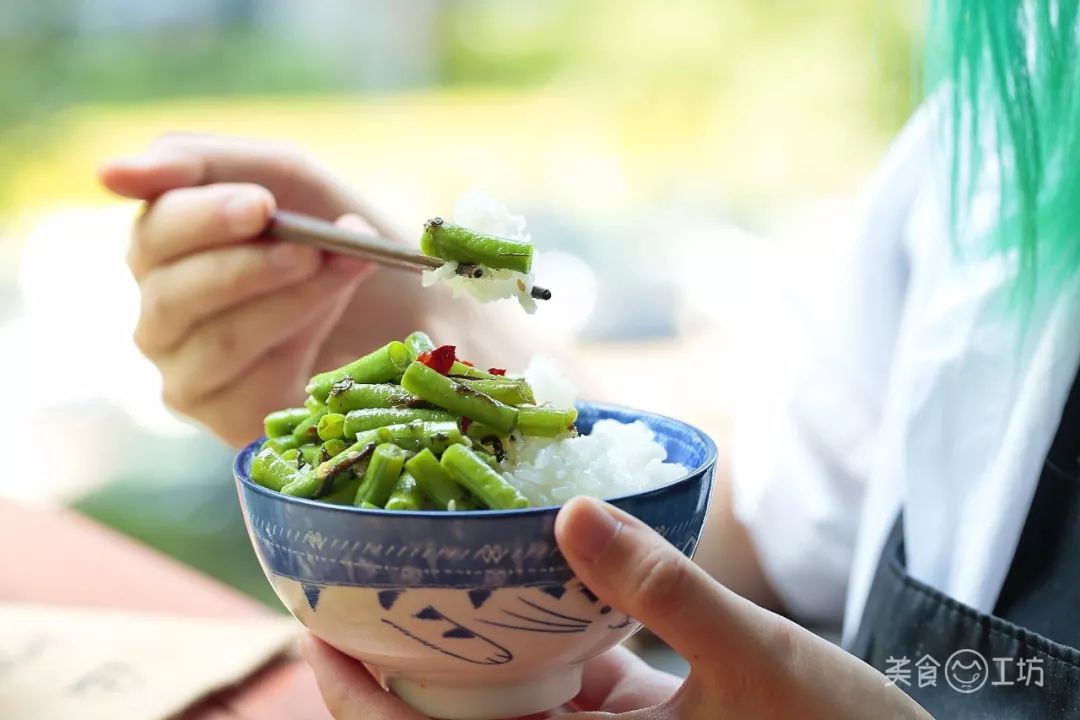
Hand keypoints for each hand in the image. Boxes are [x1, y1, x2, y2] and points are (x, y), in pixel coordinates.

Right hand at [100, 134, 416, 445]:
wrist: (413, 304)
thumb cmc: (335, 236)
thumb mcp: (287, 179)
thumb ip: (200, 162)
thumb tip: (106, 174)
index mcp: (164, 253)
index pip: (154, 235)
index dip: (202, 218)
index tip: (262, 205)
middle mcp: (164, 319)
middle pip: (171, 295)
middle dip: (250, 266)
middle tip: (310, 248)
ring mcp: (189, 376)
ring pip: (216, 341)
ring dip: (288, 302)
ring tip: (344, 271)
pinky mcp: (231, 421)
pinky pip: (250, 387)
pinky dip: (301, 347)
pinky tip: (337, 326)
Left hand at [301, 496, 931, 718]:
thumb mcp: (758, 663)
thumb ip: (666, 590)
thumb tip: (572, 508)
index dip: (362, 701)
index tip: (316, 629)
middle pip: (446, 719)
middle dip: (387, 653)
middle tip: (346, 567)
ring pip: (496, 691)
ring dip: (454, 628)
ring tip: (416, 547)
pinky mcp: (623, 718)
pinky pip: (551, 673)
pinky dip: (525, 621)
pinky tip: (518, 558)